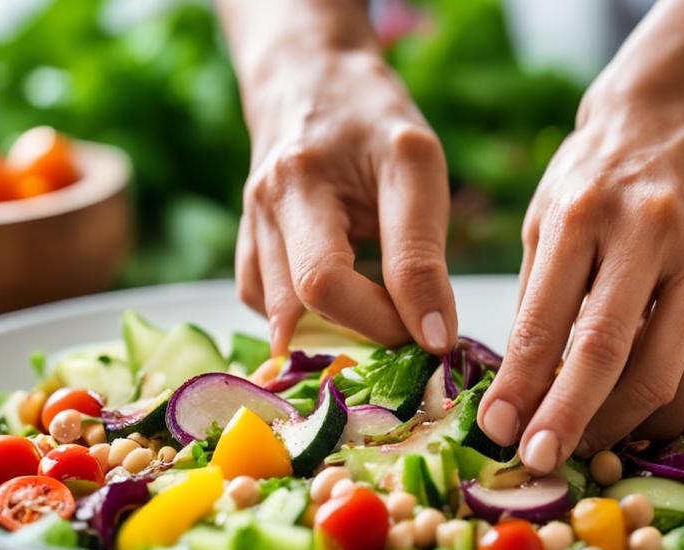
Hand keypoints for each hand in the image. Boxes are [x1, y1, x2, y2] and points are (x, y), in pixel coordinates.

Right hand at [236, 50, 456, 354]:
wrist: (308, 77)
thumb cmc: (372, 121)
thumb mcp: (418, 165)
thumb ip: (422, 252)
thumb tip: (433, 337)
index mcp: (317, 170)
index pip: (332, 277)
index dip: (388, 321)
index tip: (437, 338)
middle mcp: (273, 196)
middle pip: (307, 299)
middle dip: (368, 327)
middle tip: (412, 322)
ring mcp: (251, 218)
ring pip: (282, 312)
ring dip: (338, 326)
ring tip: (381, 307)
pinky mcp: (245, 238)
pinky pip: (264, 302)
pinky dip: (305, 316)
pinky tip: (342, 296)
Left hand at [478, 92, 683, 473]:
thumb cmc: (599, 173)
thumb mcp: (546, 215)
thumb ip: (537, 295)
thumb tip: (522, 385)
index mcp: (581, 215)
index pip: (545, 321)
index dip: (520, 386)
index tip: (498, 429)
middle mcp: (648, 234)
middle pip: (607, 352)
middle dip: (568, 419)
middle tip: (541, 460)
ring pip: (666, 371)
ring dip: (622, 425)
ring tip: (588, 446)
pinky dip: (678, 411)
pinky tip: (646, 422)